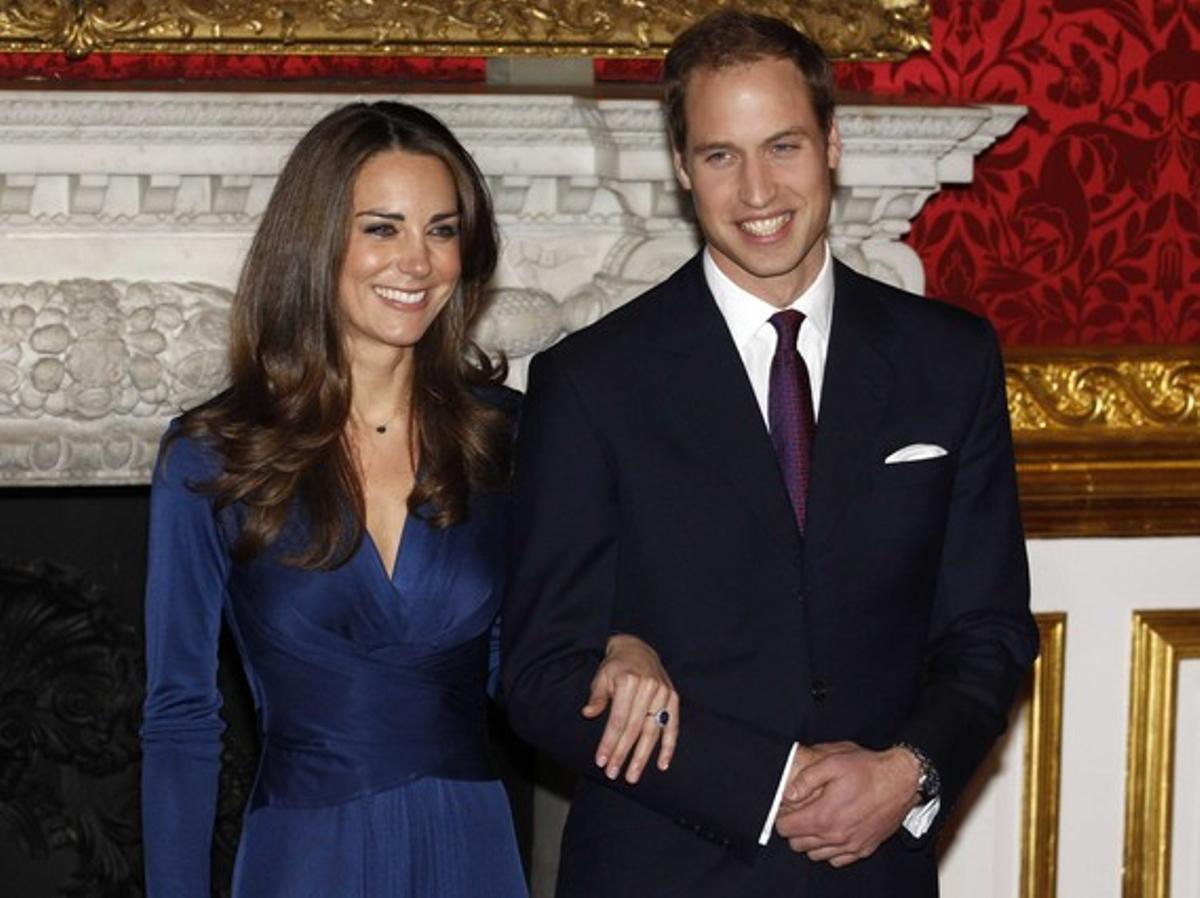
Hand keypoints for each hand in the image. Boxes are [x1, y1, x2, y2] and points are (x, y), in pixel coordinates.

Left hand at [581, 633, 679, 783]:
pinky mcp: (674, 698)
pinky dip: (668, 747)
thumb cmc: (615, 667)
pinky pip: (673, 726)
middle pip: (634, 729)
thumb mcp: (601, 677)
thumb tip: (587, 713)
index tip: (601, 761)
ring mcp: (664, 692)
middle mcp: (649, 687)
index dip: (609, 742)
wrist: (638, 649)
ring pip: (652, 731)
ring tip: (632, 776)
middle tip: (613, 774)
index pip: (618, 720)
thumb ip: (597, 697)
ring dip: (642, 757)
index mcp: (628, 681)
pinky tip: (662, 764)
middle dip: (622, 754)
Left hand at [775, 743, 919, 866]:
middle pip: (798, 845)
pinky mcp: (864, 848)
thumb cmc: (868, 770)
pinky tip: (833, 832)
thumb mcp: (833, 762)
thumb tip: (789, 793)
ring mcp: (851, 845)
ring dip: (811, 841)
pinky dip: (830, 851)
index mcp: (824, 816)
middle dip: (794, 830)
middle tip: (800, 813)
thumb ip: (807, 779)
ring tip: (816, 822)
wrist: (902, 781)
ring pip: (816, 855)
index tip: (786, 808)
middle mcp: (836, 836)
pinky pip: (838, 860)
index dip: (782, 817)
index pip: (786, 829)